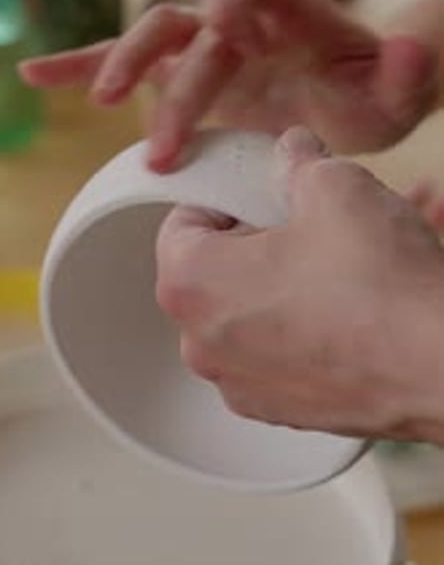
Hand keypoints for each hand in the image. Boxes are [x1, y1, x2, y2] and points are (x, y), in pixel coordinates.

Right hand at [21, 0, 436, 170]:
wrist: (351, 103)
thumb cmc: (373, 93)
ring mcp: (207, 45)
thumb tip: (410, 51)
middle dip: (172, 79)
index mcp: (286, 3)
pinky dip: (80, 66)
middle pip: (185, 20)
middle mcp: (238, 15)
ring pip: (149, 38)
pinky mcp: (184, 76)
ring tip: (97, 102)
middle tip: (167, 144)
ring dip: (117, 66)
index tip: (229, 39)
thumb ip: (408, 72)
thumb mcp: (400, 91)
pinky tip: (36, 75)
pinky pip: (127, 65)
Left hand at [156, 128, 443, 442]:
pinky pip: (282, 350)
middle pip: (216, 270)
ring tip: (340, 262)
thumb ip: (298, 161)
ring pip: (252, 311)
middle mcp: (205, 345)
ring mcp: (244, 385)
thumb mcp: (334, 186)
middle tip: (307, 224)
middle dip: (258, 240)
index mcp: (191, 285)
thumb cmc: (382, 287)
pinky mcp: (287, 411)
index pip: (181, 223)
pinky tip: (352, 304)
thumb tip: (294, 153)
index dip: (224, 198)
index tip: (257, 194)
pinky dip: (307, 325)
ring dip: (285, 282)